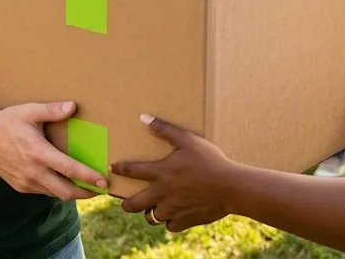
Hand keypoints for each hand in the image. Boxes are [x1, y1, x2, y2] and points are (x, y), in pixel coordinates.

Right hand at [0, 102, 107, 200]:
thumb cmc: (7, 122)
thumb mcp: (29, 111)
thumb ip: (52, 110)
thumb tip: (73, 106)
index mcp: (38, 153)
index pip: (69, 170)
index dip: (88, 177)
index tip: (103, 181)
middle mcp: (33, 172)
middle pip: (65, 191)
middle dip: (85, 193)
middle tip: (100, 189)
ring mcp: (26, 182)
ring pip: (55, 194)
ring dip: (71, 192)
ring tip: (85, 187)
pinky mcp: (20, 187)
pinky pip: (43, 191)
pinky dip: (55, 189)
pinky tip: (62, 181)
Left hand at [112, 114, 236, 231]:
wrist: (231, 187)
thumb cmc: (209, 161)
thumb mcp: (187, 140)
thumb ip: (164, 129)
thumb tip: (143, 118)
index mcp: (160, 173)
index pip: (131, 171)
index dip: (120, 169)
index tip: (114, 168)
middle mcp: (161, 194)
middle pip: (133, 205)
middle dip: (126, 204)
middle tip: (125, 202)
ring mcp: (172, 210)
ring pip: (151, 217)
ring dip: (149, 213)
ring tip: (152, 208)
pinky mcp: (184, 221)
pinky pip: (170, 226)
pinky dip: (170, 222)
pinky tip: (173, 216)